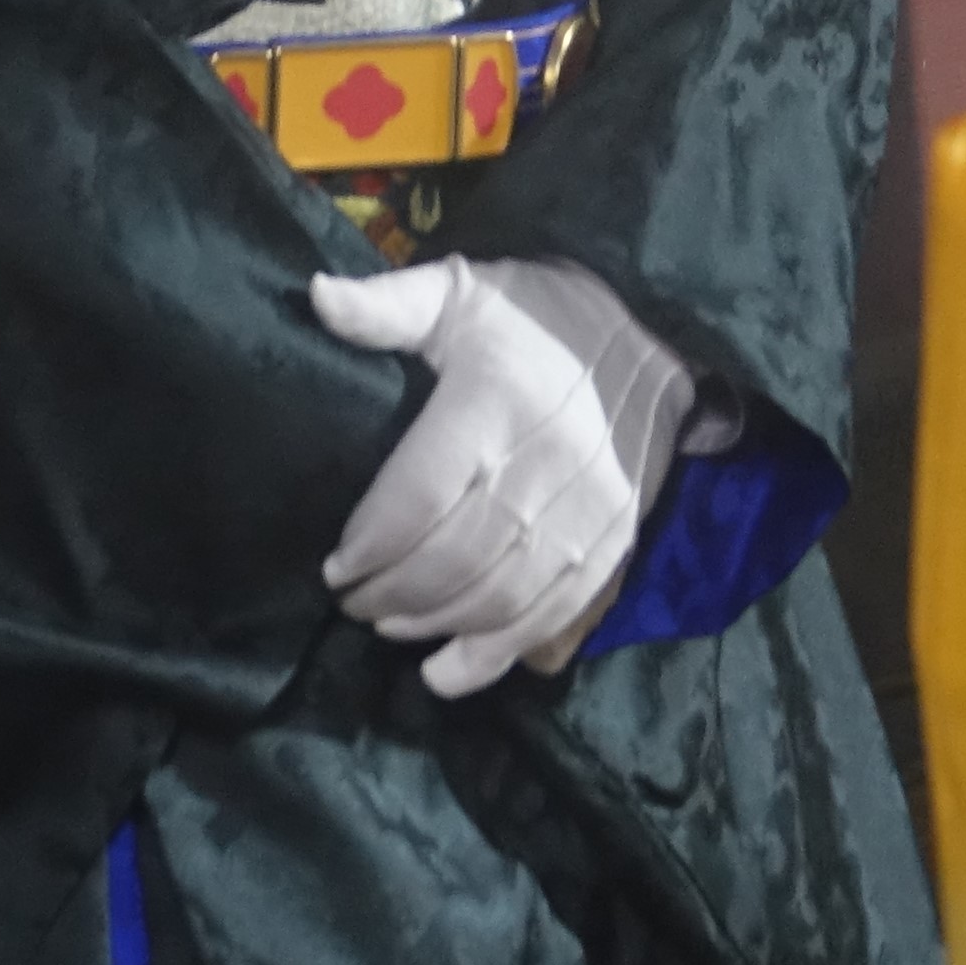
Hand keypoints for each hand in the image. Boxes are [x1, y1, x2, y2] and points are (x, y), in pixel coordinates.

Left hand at [310, 256, 698, 697]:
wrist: (652, 332)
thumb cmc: (535, 316)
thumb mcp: (461, 293)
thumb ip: (384, 305)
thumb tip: (313, 296)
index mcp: (500, 395)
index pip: (424, 493)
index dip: (372, 543)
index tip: (334, 565)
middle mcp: (551, 457)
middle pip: (457, 555)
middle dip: (392, 592)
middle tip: (353, 600)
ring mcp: (591, 508)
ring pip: (499, 594)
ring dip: (434, 623)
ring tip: (388, 624)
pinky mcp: (615, 542)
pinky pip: (550, 614)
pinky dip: (493, 654)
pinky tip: (442, 671)